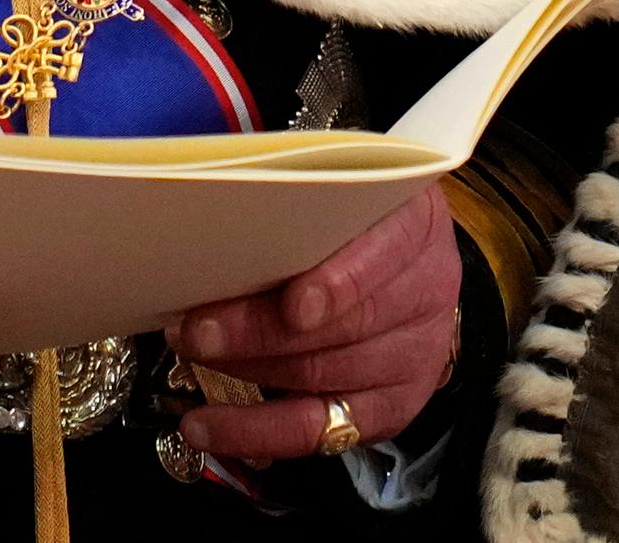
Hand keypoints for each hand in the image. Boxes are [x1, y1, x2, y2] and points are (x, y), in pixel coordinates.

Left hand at [170, 183, 462, 464]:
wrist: (404, 261)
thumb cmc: (351, 215)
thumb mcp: (339, 186)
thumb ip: (295, 200)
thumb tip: (211, 217)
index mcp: (416, 222)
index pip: (386, 253)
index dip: (341, 284)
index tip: (295, 305)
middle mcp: (427, 291)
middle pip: (347, 326)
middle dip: (262, 333)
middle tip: (196, 330)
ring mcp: (415, 355)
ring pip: (328, 377)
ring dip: (250, 371)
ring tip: (192, 356)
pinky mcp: (391, 406)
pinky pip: (322, 431)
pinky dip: (259, 430)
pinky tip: (209, 426)